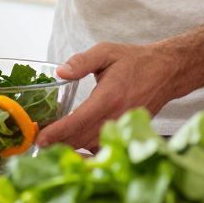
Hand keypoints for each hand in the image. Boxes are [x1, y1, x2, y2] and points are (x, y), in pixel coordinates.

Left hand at [36, 41, 178, 148]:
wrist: (166, 72)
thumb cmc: (135, 61)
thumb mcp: (106, 52)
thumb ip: (82, 61)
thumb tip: (60, 72)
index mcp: (109, 97)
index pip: (78, 120)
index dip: (57, 132)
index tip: (40, 139)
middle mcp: (116, 116)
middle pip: (82, 138)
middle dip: (58, 144)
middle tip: (37, 145)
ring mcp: (123, 127)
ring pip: (92, 146)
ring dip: (71, 148)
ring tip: (51, 147)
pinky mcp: (127, 132)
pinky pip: (104, 147)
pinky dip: (88, 151)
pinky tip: (74, 147)